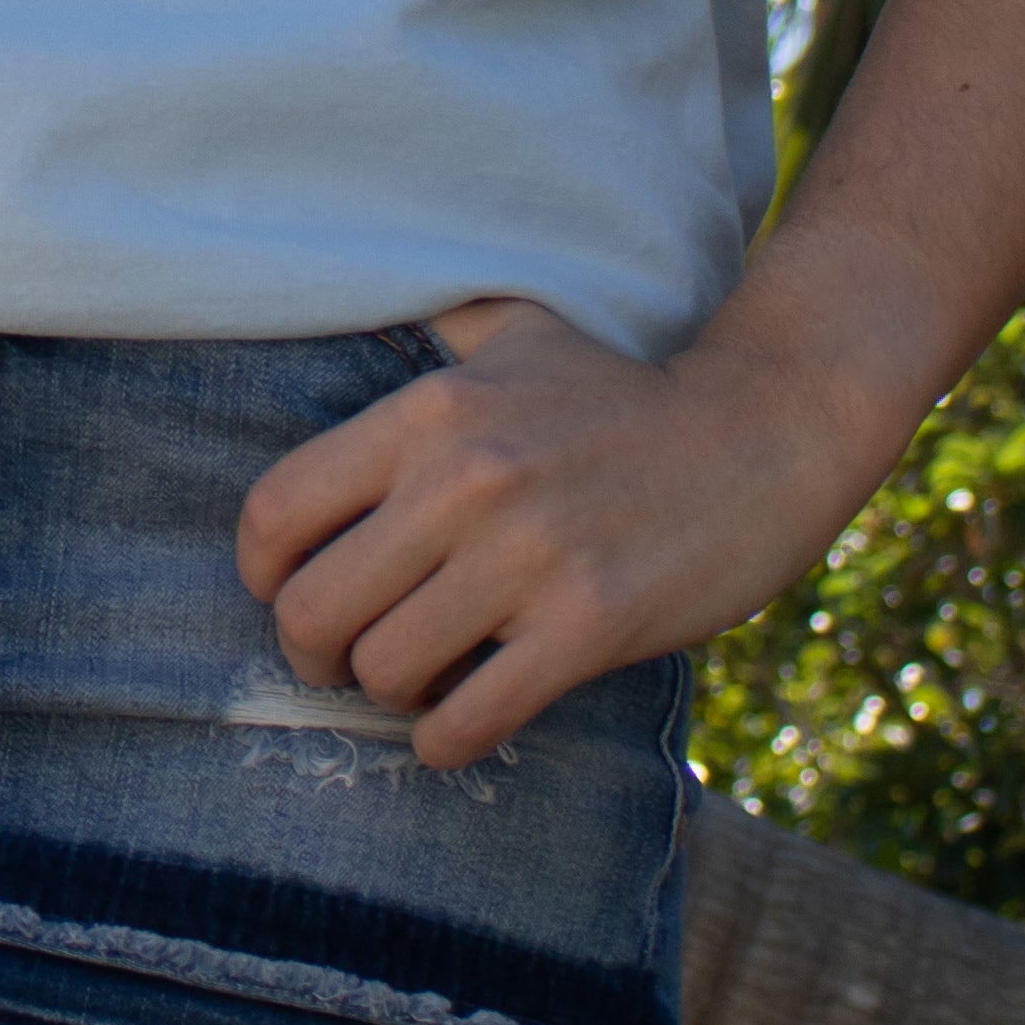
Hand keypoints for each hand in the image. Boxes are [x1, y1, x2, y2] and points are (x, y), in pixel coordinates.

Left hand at [235, 299, 868, 771]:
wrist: (763, 430)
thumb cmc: (624, 391)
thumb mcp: (517, 332)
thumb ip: (434, 329)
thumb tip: (356, 287)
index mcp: (430, 411)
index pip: (276, 510)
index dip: (260, 573)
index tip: (286, 592)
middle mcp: (466, 479)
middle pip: (313, 609)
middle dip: (314, 651)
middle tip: (345, 656)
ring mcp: (528, 555)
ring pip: (385, 670)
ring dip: (391, 692)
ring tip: (419, 678)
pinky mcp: (588, 623)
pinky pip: (470, 716)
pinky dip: (447, 737)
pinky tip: (461, 719)